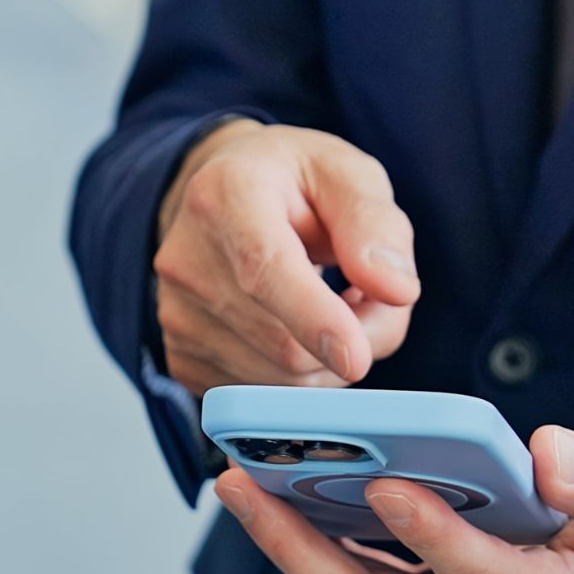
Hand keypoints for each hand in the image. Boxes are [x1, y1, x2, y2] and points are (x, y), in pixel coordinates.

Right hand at [153, 119, 419, 394]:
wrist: (222, 199)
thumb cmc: (292, 184)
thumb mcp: (347, 174)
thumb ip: (376, 226)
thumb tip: (397, 291)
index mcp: (226, 195)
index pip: (266, 270)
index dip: (314, 319)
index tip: (356, 357)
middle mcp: (186, 261)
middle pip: (285, 344)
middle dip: (354, 339)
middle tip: (371, 299)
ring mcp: (176, 317)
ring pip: (279, 381)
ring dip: (328, 361)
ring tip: (329, 305)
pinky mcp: (180, 359)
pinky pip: (259, 399)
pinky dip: (298, 377)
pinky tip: (296, 330)